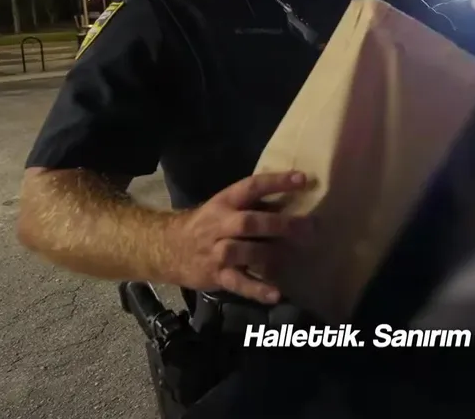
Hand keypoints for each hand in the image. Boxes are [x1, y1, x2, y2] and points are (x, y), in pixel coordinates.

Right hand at [165, 172, 314, 303]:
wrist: (165, 249)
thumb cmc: (206, 225)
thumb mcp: (224, 208)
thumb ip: (253, 206)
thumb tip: (293, 202)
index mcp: (224, 202)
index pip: (251, 187)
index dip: (276, 182)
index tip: (303, 179)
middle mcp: (219, 225)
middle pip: (249, 222)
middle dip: (279, 224)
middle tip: (309, 227)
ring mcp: (217, 251)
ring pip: (242, 251)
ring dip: (269, 254)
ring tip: (294, 255)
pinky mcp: (217, 275)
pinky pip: (238, 283)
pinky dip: (257, 289)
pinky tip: (276, 294)